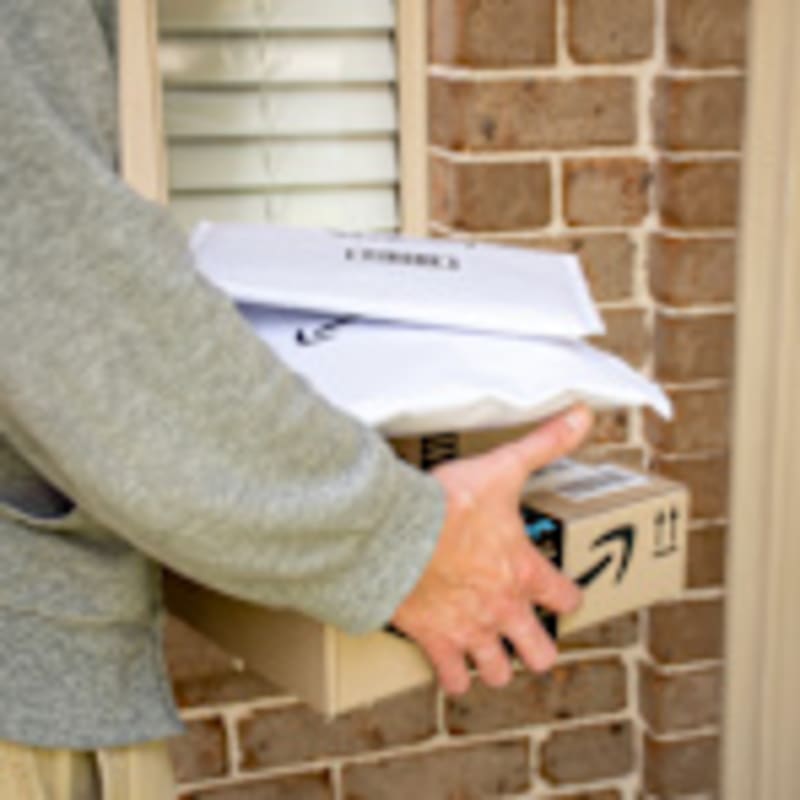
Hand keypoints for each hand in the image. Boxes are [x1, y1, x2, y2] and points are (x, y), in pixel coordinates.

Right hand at [392, 404, 593, 694]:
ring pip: (498, 672)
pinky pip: (451, 678)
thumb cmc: (447, 503)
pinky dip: (452, 675)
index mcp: (523, 571)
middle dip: (537, 648)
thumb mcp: (502, 467)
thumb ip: (544, 444)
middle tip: (528, 637)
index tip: (561, 593)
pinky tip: (450, 666)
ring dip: (496, 665)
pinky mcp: (435, 641)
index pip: (565, 597)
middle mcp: (503, 608)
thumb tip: (582, 414)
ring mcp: (470, 630)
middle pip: (539, 653)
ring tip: (490, 653)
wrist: (396, 533)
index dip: (567, 596)